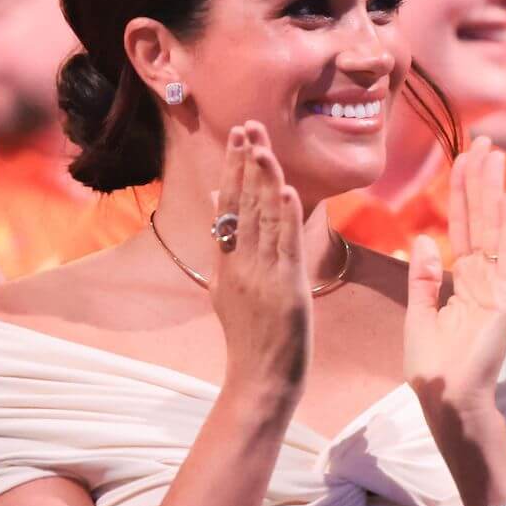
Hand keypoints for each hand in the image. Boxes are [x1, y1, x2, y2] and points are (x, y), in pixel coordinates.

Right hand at [211, 122, 310, 410]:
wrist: (258, 379)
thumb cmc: (251, 336)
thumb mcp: (226, 286)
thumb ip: (224, 244)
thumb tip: (218, 199)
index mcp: (227, 262)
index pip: (230, 204)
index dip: (235, 168)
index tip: (239, 136)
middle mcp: (240, 264)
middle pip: (242, 205)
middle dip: (246, 163)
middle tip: (249, 126)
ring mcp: (261, 276)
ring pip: (262, 220)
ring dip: (265, 181)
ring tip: (264, 146)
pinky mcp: (285, 289)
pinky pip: (285, 247)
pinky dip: (286, 218)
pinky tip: (287, 192)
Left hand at [404, 137, 505, 433]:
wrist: (447, 400)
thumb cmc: (432, 368)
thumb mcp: (418, 314)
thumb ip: (422, 277)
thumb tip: (423, 238)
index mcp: (461, 282)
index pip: (462, 227)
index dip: (461, 193)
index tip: (462, 158)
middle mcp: (482, 278)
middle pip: (480, 219)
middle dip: (480, 179)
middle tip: (484, 141)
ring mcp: (497, 286)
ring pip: (492, 227)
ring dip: (494, 190)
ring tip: (496, 154)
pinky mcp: (505, 297)